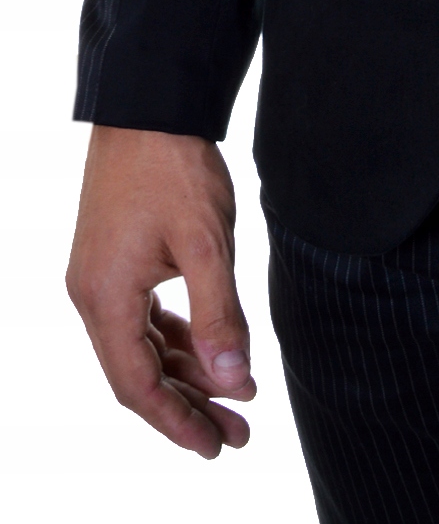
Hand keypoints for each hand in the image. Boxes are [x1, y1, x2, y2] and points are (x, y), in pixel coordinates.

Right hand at [66, 125, 255, 457]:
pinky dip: (175, 338)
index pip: (137, 386)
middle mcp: (91, 295)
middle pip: (138, 374)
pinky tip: (208, 350)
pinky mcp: (113, 259)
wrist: (149, 103)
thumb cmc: (175, 165)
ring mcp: (100, 277)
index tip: (218, 445)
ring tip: (234, 398)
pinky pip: (142, 318)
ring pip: (141, 347)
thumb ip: (219, 313)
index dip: (178, 421)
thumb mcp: (207, 242)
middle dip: (188, 406)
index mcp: (105, 299)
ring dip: (186, 372)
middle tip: (237, 434)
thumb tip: (233, 380)